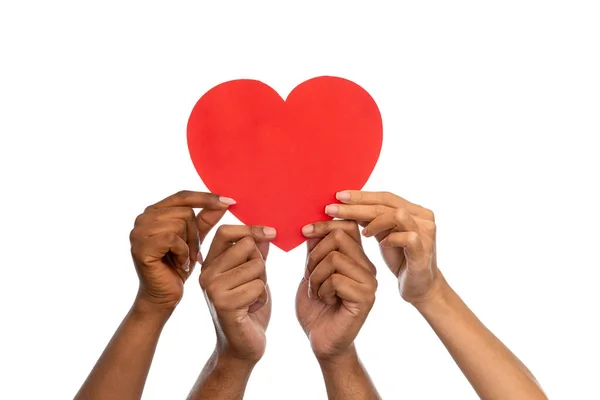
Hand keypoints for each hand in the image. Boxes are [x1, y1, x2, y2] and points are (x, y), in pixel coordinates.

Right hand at [129, 190, 233, 312]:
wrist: (163, 296)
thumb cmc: (177, 267)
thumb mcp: (195, 239)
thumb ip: (206, 219)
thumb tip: (225, 202)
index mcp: (154, 212)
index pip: (183, 196)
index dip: (206, 198)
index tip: (230, 202)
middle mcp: (143, 218)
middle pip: (185, 211)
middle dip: (195, 233)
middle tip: (192, 252)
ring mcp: (139, 232)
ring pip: (180, 224)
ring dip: (189, 244)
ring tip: (185, 258)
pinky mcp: (141, 247)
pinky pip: (173, 238)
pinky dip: (182, 252)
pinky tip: (179, 264)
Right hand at [199, 225, 275, 362]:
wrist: (241, 347)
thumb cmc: (248, 309)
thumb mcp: (252, 276)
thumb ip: (255, 254)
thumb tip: (265, 231)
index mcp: (210, 263)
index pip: (226, 231)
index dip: (250, 228)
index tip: (271, 233)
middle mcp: (206, 273)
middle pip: (247, 246)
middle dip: (260, 263)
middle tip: (253, 283)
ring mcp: (213, 288)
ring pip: (256, 266)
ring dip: (262, 283)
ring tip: (251, 298)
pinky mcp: (224, 303)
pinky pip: (258, 286)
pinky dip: (262, 298)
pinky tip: (250, 310)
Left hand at [297, 220, 376, 360]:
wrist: (322, 341)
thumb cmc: (316, 307)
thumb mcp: (311, 271)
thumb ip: (316, 249)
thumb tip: (313, 221)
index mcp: (356, 257)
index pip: (347, 225)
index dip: (324, 224)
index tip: (304, 231)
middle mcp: (367, 266)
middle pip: (339, 237)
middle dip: (314, 256)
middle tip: (310, 277)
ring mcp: (369, 282)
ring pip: (334, 258)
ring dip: (315, 276)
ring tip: (318, 292)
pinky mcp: (366, 298)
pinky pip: (336, 279)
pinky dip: (321, 290)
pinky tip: (326, 301)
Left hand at [325, 190, 439, 304]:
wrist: (420, 286)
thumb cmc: (400, 258)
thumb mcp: (383, 234)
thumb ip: (371, 218)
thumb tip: (346, 203)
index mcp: (414, 210)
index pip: (385, 196)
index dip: (361, 195)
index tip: (338, 196)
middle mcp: (423, 217)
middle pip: (386, 203)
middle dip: (357, 205)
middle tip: (332, 209)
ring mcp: (426, 233)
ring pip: (397, 215)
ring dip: (375, 222)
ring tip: (363, 233)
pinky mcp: (424, 250)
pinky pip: (407, 237)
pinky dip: (391, 239)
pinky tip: (382, 244)